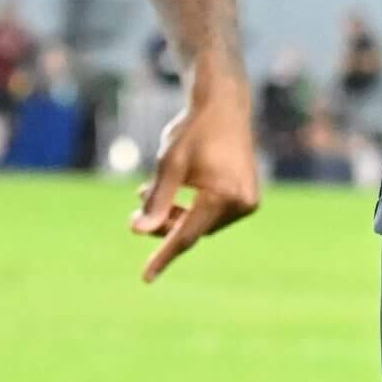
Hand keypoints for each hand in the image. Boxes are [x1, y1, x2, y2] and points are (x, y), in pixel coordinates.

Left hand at [128, 85, 259, 282]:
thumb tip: (138, 232)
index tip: (146, 278)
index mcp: (223, 196)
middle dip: (163, 224)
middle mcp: (242, 202)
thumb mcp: (170, 164)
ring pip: (203, 222)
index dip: (163, 256)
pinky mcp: (248, 195)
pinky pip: (214, 212)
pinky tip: (172, 193)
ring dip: (176, 214)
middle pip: (194, 229)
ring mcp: (248, 200)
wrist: (223, 103)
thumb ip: (156, 200)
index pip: (187, 236)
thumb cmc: (193, 129)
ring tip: (145, 193)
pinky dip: (192, 207)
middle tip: (133, 215)